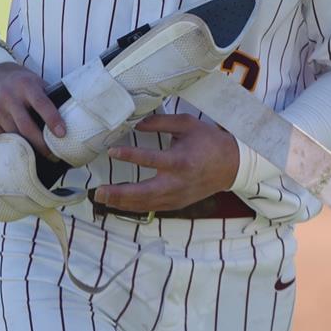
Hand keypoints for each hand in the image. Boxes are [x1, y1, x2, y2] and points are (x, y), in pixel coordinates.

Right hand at [0, 62, 65, 156]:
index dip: (53, 119)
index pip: (42, 104)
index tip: (62, 134)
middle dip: (41, 144)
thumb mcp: (32, 80)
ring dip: (28, 147)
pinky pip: (1, 138)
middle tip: (53, 155)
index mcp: (26, 85)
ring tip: (39, 155)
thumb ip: (46, 96)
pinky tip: (20, 149)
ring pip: (14, 135)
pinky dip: (12, 144)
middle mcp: (9, 96)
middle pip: (26, 126)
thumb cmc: (16, 80)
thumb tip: (66, 115)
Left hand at [96, 114, 238, 213]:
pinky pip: (152, 208)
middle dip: (120, 193)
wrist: (231, 166)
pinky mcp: (177, 204)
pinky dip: (134, 207)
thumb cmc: (209, 142)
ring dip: (122, 202)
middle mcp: (177, 182)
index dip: (130, 155)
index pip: (151, 159)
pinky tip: (119, 203)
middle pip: (144, 192)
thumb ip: (161, 122)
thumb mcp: (187, 124)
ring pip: (146, 204)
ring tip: (102, 198)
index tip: (111, 151)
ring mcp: (177, 196)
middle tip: (99, 191)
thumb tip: (136, 122)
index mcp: (180, 160)